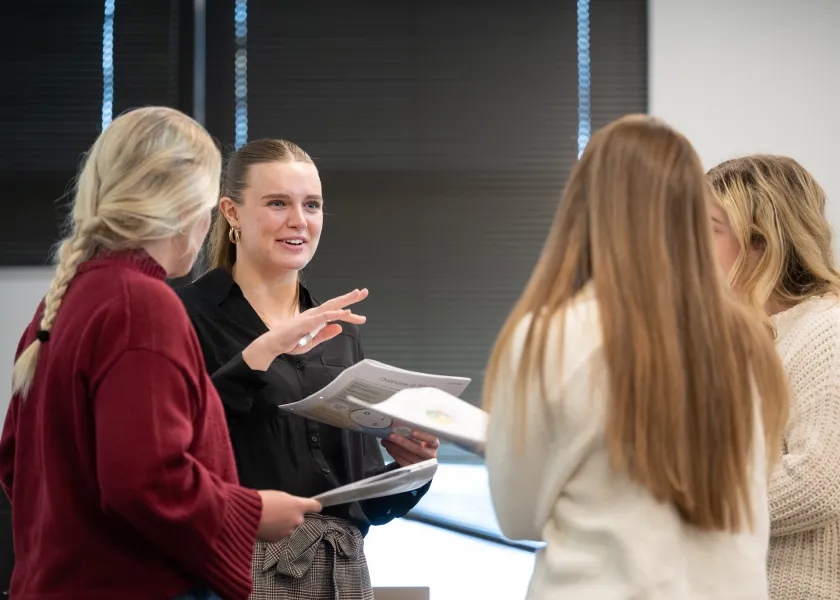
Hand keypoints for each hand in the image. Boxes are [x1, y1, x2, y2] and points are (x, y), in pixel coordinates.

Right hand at [243, 289, 367, 369]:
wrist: (274, 344)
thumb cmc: (290, 342)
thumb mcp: (312, 341)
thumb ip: (325, 335)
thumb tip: (339, 328)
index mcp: (316, 318)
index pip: (335, 313)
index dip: (349, 314)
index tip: (361, 317)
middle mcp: (314, 314)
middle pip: (335, 303)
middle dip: (350, 298)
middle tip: (364, 292)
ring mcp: (311, 316)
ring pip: (331, 306)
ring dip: (345, 300)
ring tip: (358, 294)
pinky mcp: (307, 321)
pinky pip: (324, 316)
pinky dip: (336, 314)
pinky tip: (346, 313)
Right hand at [256, 490, 321, 541]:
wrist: (247, 515)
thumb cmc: (262, 501)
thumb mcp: (279, 495)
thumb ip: (290, 502)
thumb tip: (291, 506)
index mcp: (298, 506)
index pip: (315, 506)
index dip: (315, 505)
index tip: (317, 506)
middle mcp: (296, 519)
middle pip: (298, 518)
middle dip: (291, 516)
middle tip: (278, 511)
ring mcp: (288, 531)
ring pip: (288, 527)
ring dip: (282, 524)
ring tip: (268, 517)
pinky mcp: (278, 539)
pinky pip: (279, 534)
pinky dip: (274, 531)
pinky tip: (265, 525)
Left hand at [381, 430, 439, 466]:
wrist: (422, 462)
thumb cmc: (420, 445)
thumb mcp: (422, 439)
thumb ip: (415, 434)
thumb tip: (398, 425)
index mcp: (434, 445)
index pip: (432, 440)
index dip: (423, 436)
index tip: (412, 432)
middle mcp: (431, 455)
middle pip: (417, 449)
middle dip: (402, 441)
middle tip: (390, 435)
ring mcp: (423, 464)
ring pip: (408, 456)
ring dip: (394, 448)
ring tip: (385, 441)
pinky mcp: (414, 471)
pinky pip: (403, 462)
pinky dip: (395, 455)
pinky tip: (389, 449)